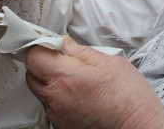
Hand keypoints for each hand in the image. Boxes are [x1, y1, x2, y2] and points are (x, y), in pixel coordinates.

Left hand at [25, 38, 163, 128]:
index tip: (53, 45)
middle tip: (65, 61)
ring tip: (77, 81)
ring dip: (52, 82)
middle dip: (44, 64)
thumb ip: (80, 51)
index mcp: (66, 77)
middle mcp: (56, 99)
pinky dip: (60, 99)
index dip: (42, 47)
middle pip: (32, 75)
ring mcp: (57, 116)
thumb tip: (63, 43)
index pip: (34, 56)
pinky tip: (81, 97)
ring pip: (41, 92)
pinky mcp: (62, 127)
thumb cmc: (131, 99)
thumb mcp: (110, 61)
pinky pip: (52, 107)